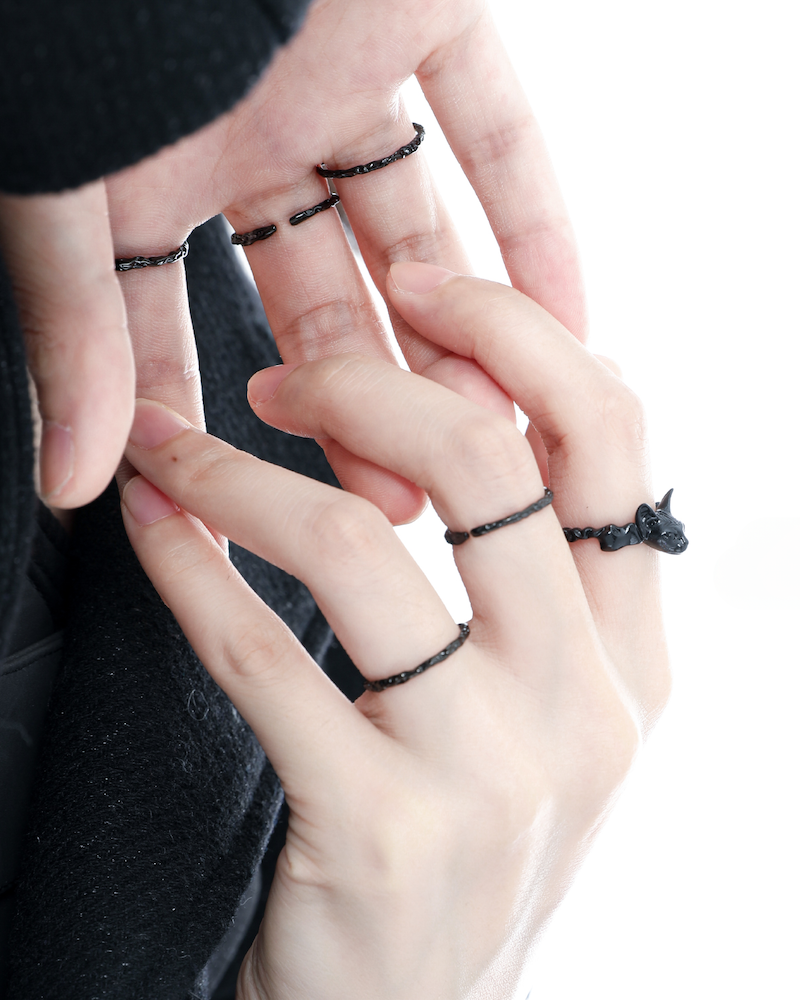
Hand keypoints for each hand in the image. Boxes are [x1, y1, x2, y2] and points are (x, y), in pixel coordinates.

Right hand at [0, 0, 584, 515]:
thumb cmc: (83, 16)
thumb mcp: (68, 185)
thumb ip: (77, 327)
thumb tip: (68, 479)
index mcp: (149, 174)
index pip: (172, 324)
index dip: (208, 411)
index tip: (254, 496)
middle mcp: (243, 135)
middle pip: (316, 298)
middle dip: (359, 401)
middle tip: (401, 497)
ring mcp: (333, 78)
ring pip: (408, 231)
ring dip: (448, 331)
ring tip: (485, 426)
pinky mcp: (416, 10)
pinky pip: (491, 125)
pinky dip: (532, 216)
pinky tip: (564, 312)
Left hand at [120, 264, 667, 998]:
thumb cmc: (464, 845)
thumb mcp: (541, 719)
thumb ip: (540, 588)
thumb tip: (500, 416)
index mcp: (633, 661)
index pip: (611, 436)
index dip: (515, 335)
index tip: (419, 292)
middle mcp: (586, 705)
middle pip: (489, 460)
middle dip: (366, 384)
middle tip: (282, 377)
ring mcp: (494, 772)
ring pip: (358, 543)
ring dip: (238, 474)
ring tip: (173, 450)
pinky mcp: (380, 829)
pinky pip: (263, 653)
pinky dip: (189, 569)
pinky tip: (149, 528)